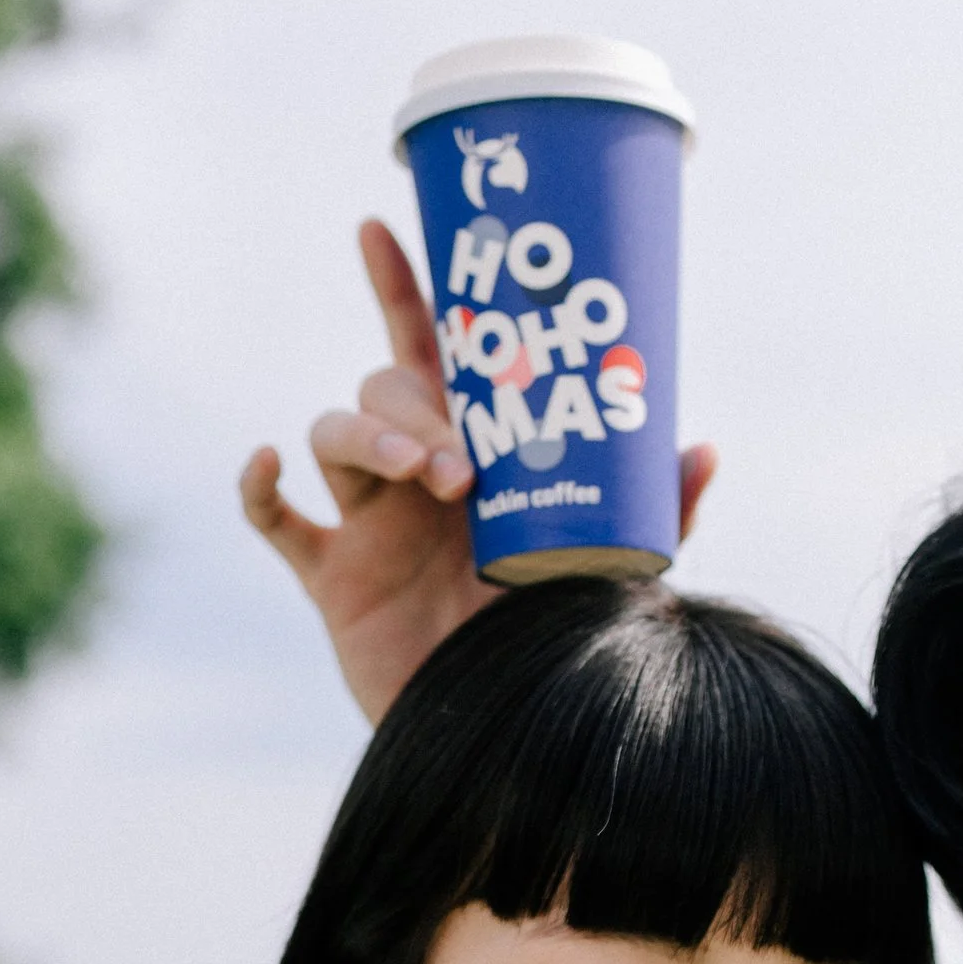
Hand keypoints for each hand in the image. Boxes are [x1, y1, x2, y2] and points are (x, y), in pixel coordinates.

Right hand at [240, 219, 720, 727]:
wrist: (520, 735)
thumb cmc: (563, 645)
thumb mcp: (618, 571)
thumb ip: (655, 513)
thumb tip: (700, 448)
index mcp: (472, 456)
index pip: (429, 356)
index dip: (402, 290)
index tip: (382, 228)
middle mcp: (412, 479)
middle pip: (380, 391)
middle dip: (414, 408)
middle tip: (464, 462)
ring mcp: (366, 527)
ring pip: (333, 436)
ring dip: (371, 440)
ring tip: (422, 477)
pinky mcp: (331, 582)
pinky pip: (276, 521)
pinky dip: (262, 487)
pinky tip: (271, 464)